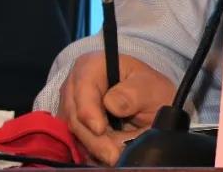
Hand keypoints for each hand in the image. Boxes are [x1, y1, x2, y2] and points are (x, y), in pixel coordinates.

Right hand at [57, 51, 175, 164]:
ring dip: (97, 148)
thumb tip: (111, 104)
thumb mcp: (151, 87)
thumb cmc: (149, 90)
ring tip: (118, 155)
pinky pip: (78, 144)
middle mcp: (74, 87)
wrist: (149, 104)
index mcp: (92, 66)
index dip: (88, 110)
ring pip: (75, 134)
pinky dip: (95, 152)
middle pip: (75, 117)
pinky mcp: (73, 128)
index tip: (100, 129)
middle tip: (114, 154)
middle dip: (95, 139)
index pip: (82, 88)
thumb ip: (134, 93)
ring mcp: (71, 109)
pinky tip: (111, 156)